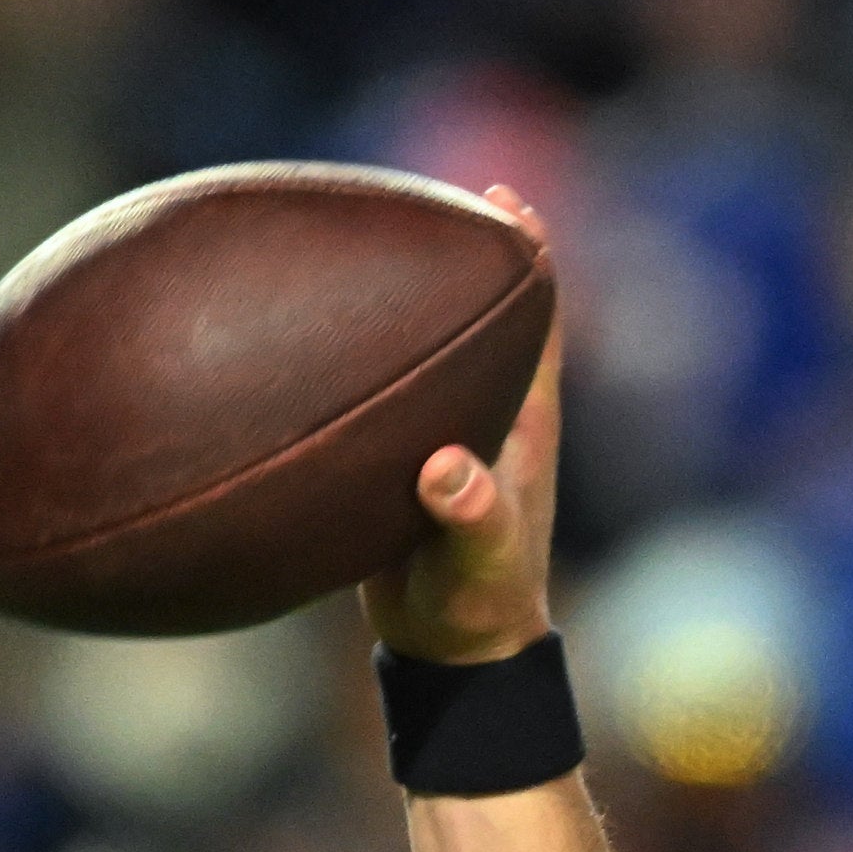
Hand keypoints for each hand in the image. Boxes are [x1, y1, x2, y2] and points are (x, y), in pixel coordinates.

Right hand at [368, 186, 564, 665]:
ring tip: (362, 244)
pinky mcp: (409, 463)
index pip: (539, 318)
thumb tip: (446, 466)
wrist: (452, 656)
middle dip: (463, 255)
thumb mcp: (476, 565)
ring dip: (409, 300)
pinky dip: (366, 354)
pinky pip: (393, 388)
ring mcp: (453, 436)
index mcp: (523, 423)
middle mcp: (493, 417)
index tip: (502, 199)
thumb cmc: (476, 609)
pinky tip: (314, 335)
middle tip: (424, 195)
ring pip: (439, 348)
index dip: (528, 255)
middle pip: (487, 315)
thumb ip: (471, 516)